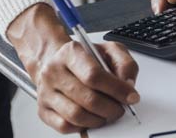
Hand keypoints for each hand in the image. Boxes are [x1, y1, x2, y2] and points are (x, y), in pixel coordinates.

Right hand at [7, 3, 139, 133]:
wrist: (56, 62)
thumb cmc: (85, 58)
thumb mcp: (109, 50)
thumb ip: (125, 63)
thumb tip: (128, 84)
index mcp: (70, 52)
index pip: (94, 75)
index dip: (117, 89)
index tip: (131, 96)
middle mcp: (54, 71)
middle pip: (87, 98)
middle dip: (111, 108)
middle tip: (121, 108)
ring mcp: (46, 92)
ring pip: (76, 115)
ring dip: (99, 119)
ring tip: (108, 114)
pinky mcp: (43, 110)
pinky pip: (65, 126)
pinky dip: (83, 126)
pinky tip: (92, 118)